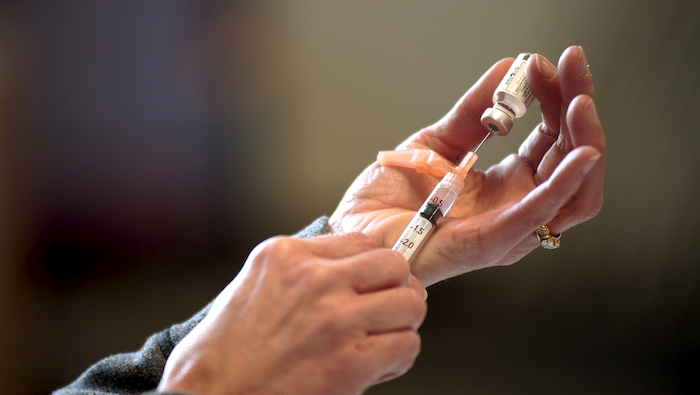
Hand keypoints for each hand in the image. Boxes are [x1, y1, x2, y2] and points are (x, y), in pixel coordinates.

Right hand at [158, 233, 426, 394]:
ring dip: (400, 324)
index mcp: (288, 255)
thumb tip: (352, 266)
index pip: (363, 242)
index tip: (371, 284)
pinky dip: (397, 358)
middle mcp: (314, 280)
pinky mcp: (349, 361)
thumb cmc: (226, 349)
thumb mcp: (258, 284)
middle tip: (385, 308)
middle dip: (396, 288)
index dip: (372, 267)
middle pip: (394, 265)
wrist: (211, 393)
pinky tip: (374, 366)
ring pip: (409, 304)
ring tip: (379, 339)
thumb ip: (303, 268)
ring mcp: (334, 319)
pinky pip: (406, 346)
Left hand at [329, 46, 604, 285]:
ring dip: (584, 144)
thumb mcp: (437, 142)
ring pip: (573, 194)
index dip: (561, 99)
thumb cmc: (390, 201)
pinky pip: (536, 214)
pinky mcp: (490, 242)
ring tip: (580, 103)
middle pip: (572, 161)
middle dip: (580, 109)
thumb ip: (474, 111)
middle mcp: (516, 208)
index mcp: (507, 185)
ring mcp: (507, 228)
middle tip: (574, 66)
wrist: (356, 234)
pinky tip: (581, 155)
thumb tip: (509, 68)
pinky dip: (563, 185)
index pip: (554, 139)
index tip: (555, 62)